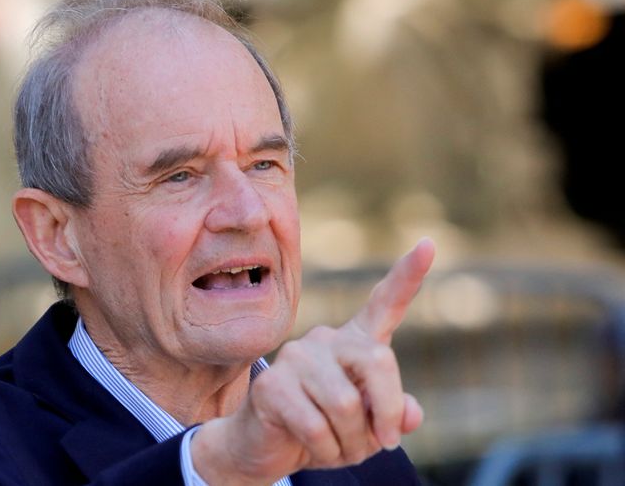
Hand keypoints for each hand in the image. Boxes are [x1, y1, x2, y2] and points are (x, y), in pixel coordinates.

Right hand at [191, 238, 434, 485]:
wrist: (268, 448)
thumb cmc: (327, 431)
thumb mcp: (371, 429)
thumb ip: (394, 416)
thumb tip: (411, 414)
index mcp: (356, 343)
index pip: (385, 304)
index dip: (409, 275)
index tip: (429, 244)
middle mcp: (327, 339)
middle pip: (378, 362)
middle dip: (386, 413)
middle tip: (384, 445)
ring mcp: (296, 357)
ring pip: (345, 404)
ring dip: (352, 444)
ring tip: (339, 450)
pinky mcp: (271, 383)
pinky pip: (315, 426)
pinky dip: (325, 452)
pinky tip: (312, 450)